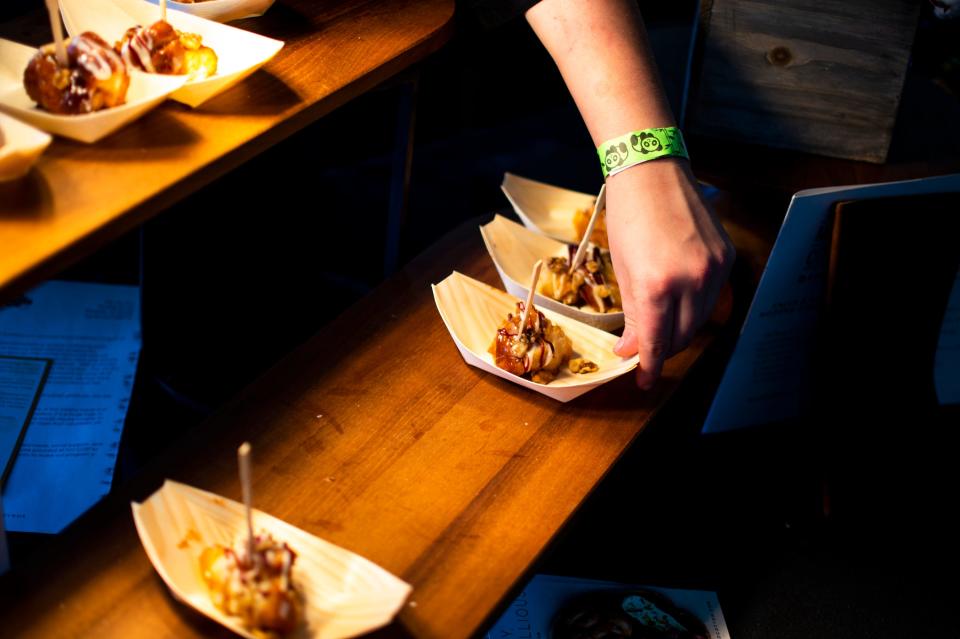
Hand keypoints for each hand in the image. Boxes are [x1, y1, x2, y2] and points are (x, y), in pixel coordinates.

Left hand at [606, 158, 734, 388]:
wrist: (653, 171)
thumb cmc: (628, 217)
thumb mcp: (623, 269)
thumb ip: (631, 314)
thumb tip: (632, 348)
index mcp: (656, 285)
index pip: (657, 342)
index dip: (649, 366)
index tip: (643, 379)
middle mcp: (691, 281)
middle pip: (682, 336)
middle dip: (663, 349)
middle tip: (645, 351)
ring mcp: (713, 270)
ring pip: (700, 320)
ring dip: (680, 330)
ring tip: (660, 326)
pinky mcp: (726, 258)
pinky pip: (713, 296)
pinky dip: (695, 305)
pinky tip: (679, 300)